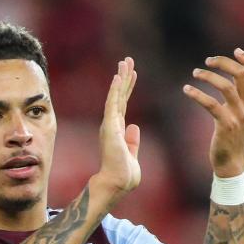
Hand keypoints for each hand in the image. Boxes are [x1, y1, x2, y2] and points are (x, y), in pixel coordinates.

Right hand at [93, 57, 140, 203]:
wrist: (118, 182)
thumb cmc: (125, 174)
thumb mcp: (132, 155)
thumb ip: (132, 141)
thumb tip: (134, 127)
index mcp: (118, 130)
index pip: (123, 104)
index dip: (127, 88)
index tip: (131, 74)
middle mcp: (112, 124)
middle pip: (119, 96)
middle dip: (123, 78)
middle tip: (127, 60)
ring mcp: (110, 125)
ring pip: (115, 96)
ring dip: (120, 79)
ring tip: (124, 62)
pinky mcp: (110, 127)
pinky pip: (112, 105)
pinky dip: (114, 91)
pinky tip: (117, 77)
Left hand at [183, 48, 243, 177]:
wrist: (232, 164)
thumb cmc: (232, 139)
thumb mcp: (240, 116)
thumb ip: (238, 99)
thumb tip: (227, 80)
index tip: (236, 50)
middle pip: (241, 75)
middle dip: (224, 63)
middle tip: (208, 60)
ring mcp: (238, 116)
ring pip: (226, 86)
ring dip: (208, 76)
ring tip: (195, 73)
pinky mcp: (225, 125)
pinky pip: (211, 104)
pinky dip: (197, 94)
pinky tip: (186, 90)